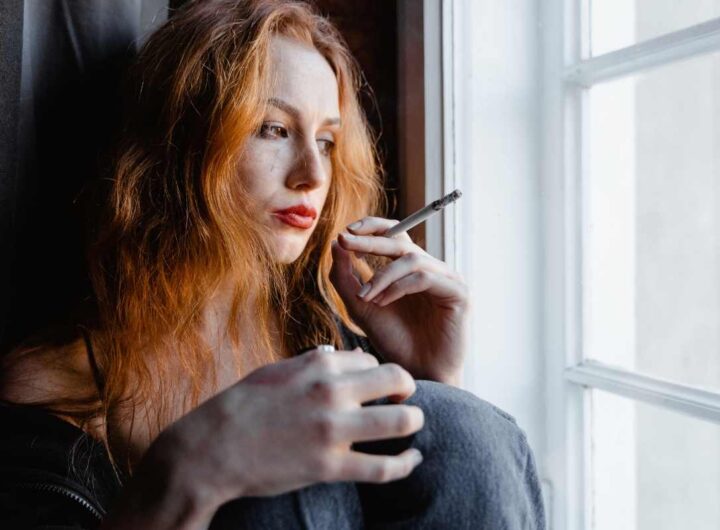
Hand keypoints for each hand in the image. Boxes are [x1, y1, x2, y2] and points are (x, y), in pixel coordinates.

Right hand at [148, 348, 424, 509]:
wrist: (213, 447)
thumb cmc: (243, 405)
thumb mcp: (278, 370)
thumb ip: (314, 362)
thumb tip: (344, 355)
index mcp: (319, 364)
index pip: (371, 360)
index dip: (378, 372)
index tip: (376, 386)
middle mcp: (332, 392)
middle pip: (397, 380)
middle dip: (407, 388)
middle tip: (406, 399)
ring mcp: (333, 430)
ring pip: (401, 420)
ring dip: (415, 421)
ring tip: (414, 425)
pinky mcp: (330, 466)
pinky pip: (383, 468)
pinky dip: (407, 464)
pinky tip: (414, 459)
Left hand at [329, 216, 468, 384]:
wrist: (418, 375)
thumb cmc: (395, 342)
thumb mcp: (361, 307)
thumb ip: (346, 278)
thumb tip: (336, 244)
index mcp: (409, 269)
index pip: (393, 235)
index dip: (371, 228)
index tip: (343, 234)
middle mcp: (430, 269)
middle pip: (401, 240)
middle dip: (369, 240)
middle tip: (344, 241)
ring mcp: (446, 279)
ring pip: (411, 259)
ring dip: (381, 275)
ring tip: (365, 296)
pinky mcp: (458, 293)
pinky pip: (424, 277)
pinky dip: (398, 287)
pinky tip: (382, 302)